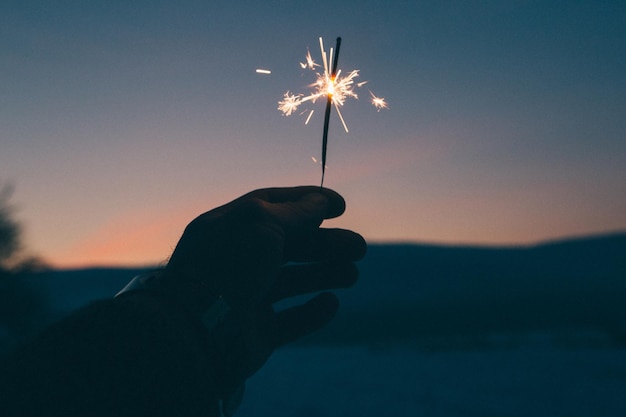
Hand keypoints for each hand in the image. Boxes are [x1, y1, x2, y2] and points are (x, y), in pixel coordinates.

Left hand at [161, 186, 365, 412]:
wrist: (199, 328)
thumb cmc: (227, 264)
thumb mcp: (262, 223)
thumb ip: (295, 212)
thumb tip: (320, 201)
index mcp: (231, 227)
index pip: (273, 205)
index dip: (308, 202)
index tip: (340, 206)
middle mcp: (238, 259)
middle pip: (290, 245)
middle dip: (325, 243)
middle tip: (359, 247)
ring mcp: (247, 296)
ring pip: (292, 282)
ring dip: (324, 274)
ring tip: (352, 274)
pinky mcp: (256, 331)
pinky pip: (289, 321)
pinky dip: (311, 313)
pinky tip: (331, 303)